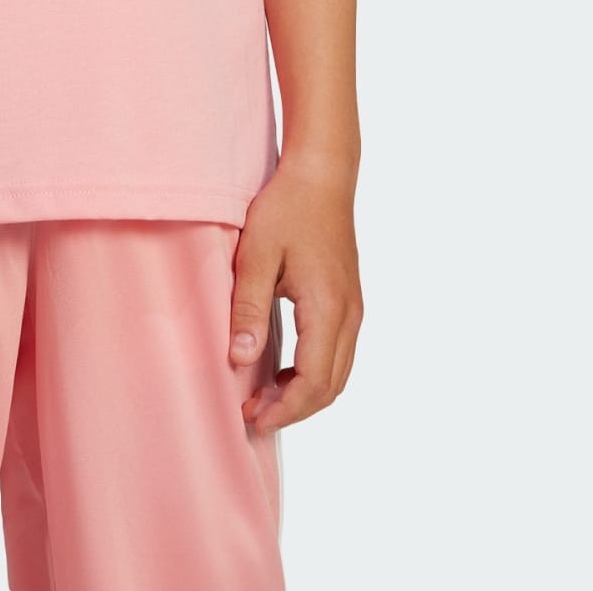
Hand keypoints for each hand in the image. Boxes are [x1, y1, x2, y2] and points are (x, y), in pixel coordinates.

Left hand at [229, 158, 362, 433]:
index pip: (313, 381)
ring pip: (339, 373)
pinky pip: (338, 354)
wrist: (322, 174)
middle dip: (294, 410)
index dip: (284, 410)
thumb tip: (238, 358)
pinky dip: (315, 374)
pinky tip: (284, 372)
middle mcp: (349, 314)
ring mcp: (353, 308)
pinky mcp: (349, 301)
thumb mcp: (256, 254)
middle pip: (331, 386)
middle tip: (252, 415)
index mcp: (327, 307)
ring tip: (265, 398)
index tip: (251, 419)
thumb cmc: (287, 208)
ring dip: (305, 395)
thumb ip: (248, 307)